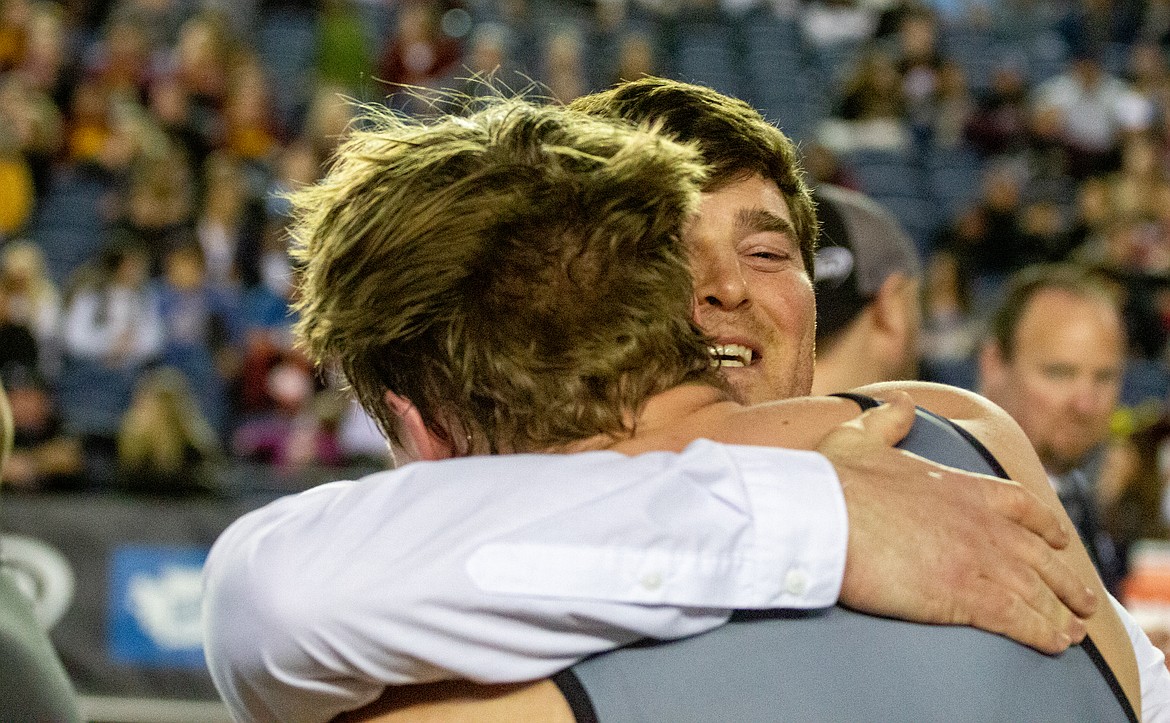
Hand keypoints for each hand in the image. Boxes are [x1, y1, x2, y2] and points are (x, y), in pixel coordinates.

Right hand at [819, 391, 1097, 654]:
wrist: (823, 514)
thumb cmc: (835, 481)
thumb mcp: (860, 437)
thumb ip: (888, 420)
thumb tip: (902, 402)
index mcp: (959, 486)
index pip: (1019, 504)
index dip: (1045, 524)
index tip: (1060, 539)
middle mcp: (978, 522)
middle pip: (1039, 554)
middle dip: (1064, 580)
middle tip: (1082, 599)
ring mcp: (976, 559)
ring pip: (1035, 590)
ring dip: (1060, 613)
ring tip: (1073, 632)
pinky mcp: (963, 595)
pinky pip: (1018, 619)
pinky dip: (1042, 633)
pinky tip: (1053, 644)